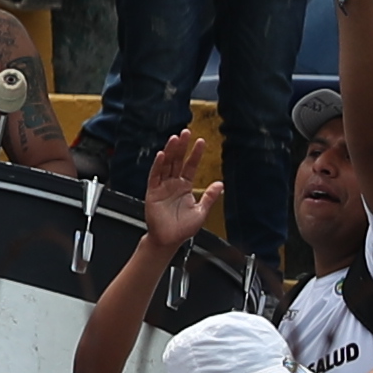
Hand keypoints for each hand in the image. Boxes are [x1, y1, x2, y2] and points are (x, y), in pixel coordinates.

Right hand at [142, 124, 214, 253]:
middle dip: (182, 147)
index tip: (201, 142)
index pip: (190, 166)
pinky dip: (158, 166)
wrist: (169, 240)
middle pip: (177, 161)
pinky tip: (161, 156)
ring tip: (175, 139)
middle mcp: (173, 184)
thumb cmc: (183, 228)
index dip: (195, 154)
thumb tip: (219, 184)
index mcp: (185, 187)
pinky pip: (155, 176)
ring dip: (170, 152)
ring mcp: (162, 186)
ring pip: (166, 165)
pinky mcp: (153, 192)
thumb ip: (209, 196)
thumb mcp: (202, 212)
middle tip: (186, 132)